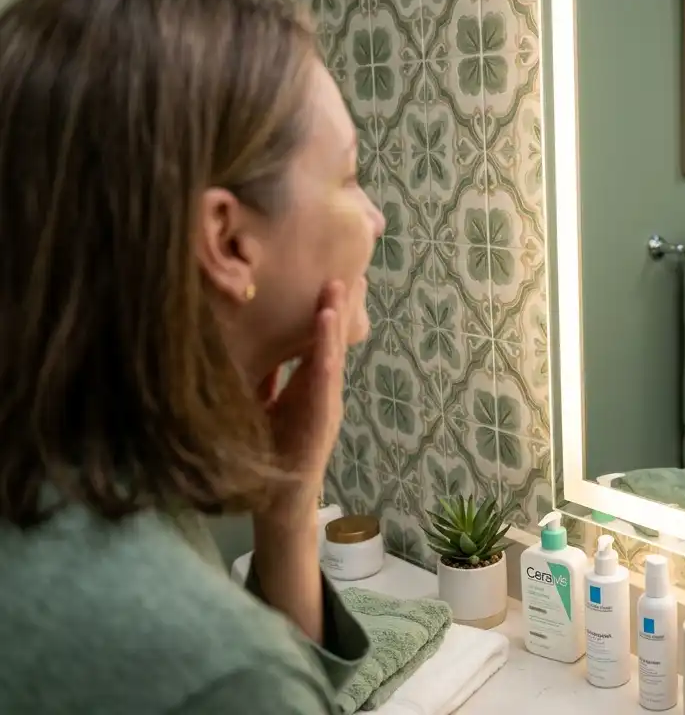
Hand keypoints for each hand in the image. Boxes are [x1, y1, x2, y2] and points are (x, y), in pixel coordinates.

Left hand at [256, 280, 347, 525]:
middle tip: (346, 266)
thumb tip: (252, 339)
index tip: (328, 272)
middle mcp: (323, 392)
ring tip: (336, 289)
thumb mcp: (263, 404)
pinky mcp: (320, 422)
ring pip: (332, 356)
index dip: (325, 307)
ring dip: (334, 323)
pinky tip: (326, 333)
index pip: (320, 339)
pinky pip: (324, 382)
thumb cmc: (270, 455)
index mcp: (310, 386)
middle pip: (333, 340)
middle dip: (339, 305)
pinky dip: (326, 355)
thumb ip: (266, 376)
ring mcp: (326, 406)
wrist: (278, 505)